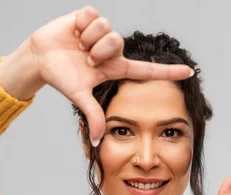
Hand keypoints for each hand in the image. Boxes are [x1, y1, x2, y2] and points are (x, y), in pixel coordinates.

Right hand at [27, 6, 193, 144]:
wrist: (40, 58)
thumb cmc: (61, 78)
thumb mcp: (79, 96)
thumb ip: (93, 116)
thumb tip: (96, 142)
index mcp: (115, 68)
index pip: (147, 71)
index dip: (168, 72)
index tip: (191, 72)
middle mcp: (112, 50)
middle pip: (118, 42)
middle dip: (98, 51)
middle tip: (85, 58)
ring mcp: (101, 33)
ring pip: (107, 28)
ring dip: (89, 38)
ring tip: (78, 45)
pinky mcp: (89, 17)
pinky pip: (94, 15)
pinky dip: (81, 24)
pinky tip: (74, 31)